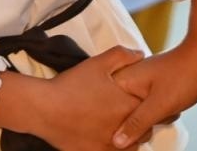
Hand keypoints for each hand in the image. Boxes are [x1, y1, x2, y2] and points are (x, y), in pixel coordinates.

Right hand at [18, 45, 148, 150]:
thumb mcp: (98, 63)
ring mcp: (109, 144)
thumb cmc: (72, 84)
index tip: (145, 101)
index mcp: (127, 105)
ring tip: (122, 127)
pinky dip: (116, 148)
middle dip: (142, 123)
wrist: (44, 108)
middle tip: (132, 114)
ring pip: (132, 147)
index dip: (150, 104)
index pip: (151, 109)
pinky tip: (109, 138)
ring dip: (131, 138)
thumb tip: (140, 54)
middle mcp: (122, 128)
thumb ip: (122, 55)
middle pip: (145, 130)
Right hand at [109, 43, 196, 148]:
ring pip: (136, 118)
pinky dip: (158, 116)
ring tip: (166, 107)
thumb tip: (117, 141)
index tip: (133, 129)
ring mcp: (139, 88)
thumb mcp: (160, 104)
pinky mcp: (151, 92)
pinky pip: (148, 113)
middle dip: (139, 124)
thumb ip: (136, 122)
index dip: (120, 127)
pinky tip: (168, 110)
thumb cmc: (186, 73)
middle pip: (121, 118)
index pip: (108, 114)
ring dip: (151, 121)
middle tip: (157, 112)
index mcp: (121, 81)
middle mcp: (127, 83)